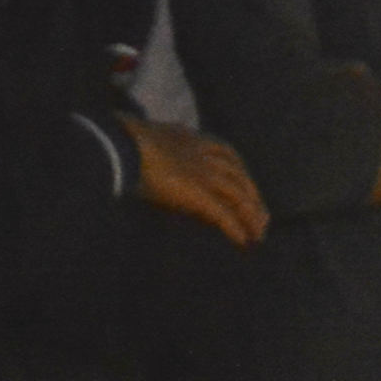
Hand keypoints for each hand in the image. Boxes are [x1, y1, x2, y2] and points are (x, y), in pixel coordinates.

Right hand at [121, 117, 270, 247]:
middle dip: (252, 197)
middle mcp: (203, 155)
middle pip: (238, 176)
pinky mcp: (197, 193)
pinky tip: (243, 241)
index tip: (246, 188)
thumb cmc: (120, 143)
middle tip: (262, 218)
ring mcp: (202, 173)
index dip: (239, 173)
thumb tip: (147, 157)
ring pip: (237, 196)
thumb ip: (154, 150)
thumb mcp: (142, 142)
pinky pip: (222, 214)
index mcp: (190, 139)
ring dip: (251, 217)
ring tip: (258, 235)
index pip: (226, 154)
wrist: (118, 143)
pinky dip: (234, 228)